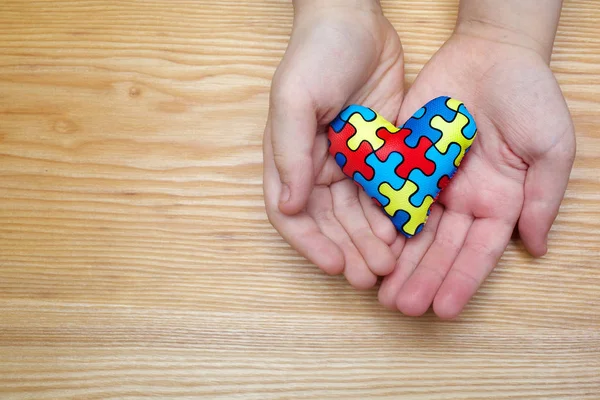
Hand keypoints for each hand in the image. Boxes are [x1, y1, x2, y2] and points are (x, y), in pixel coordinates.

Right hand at [263, 0, 405, 287]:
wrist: (356, 20)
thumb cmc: (316, 54)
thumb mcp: (295, 99)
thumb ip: (290, 153)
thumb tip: (287, 205)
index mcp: (289, 158)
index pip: (290, 214)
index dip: (310, 243)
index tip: (334, 265)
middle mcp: (316, 166)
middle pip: (329, 221)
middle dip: (348, 249)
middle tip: (371, 274)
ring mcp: (349, 161)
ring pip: (359, 212)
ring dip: (372, 239)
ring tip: (391, 261)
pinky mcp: (378, 151)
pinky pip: (385, 189)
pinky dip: (394, 212)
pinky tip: (407, 230)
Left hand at [378, 30, 575, 317]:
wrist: (490, 51)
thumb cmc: (529, 96)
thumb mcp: (550, 146)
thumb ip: (541, 198)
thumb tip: (535, 248)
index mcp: (498, 202)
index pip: (478, 251)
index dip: (461, 280)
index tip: (444, 309)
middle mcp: (462, 200)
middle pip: (439, 248)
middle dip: (422, 278)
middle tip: (401, 307)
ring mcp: (431, 182)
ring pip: (411, 229)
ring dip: (397, 260)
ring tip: (379, 291)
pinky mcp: (406, 161)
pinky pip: (390, 193)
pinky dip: (379, 220)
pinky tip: (365, 244)